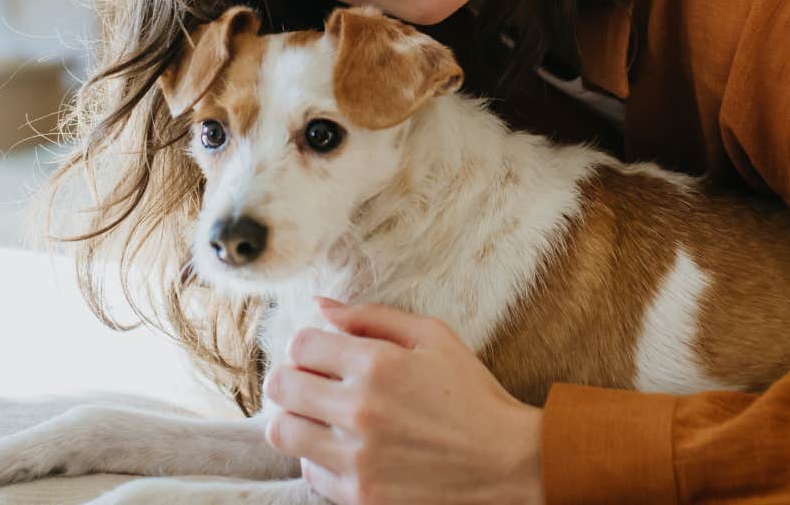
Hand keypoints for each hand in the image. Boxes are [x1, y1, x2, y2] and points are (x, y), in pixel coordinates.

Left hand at [262, 297, 543, 504]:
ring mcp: (357, 458)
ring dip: (296, 420)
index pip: (300, 345)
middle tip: (315, 384)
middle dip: (294, 378)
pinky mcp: (360, 496)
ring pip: (282, 432)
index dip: (307, 346)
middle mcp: (359, 410)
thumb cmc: (473, 395)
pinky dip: (320, 460)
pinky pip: (309, 473)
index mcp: (377, 364)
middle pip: (281, 386)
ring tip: (321, 419)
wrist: (508, 464)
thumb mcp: (433, 337)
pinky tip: (347, 450)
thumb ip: (372, 315)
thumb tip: (321, 305)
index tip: (323, 356)